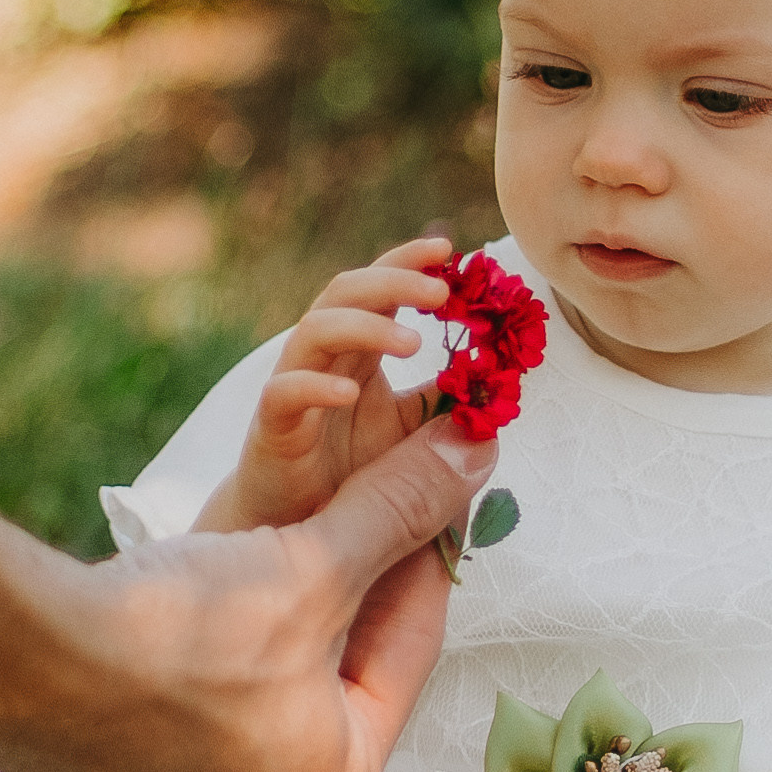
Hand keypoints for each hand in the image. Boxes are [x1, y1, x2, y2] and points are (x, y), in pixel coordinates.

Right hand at [0, 415, 499, 771]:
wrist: (17, 663)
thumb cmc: (178, 631)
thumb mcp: (311, 562)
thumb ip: (398, 511)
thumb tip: (475, 454)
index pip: (405, 661)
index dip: (418, 569)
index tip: (424, 509)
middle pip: (330, 693)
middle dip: (339, 610)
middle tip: (343, 532)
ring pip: (252, 713)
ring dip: (262, 642)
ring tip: (255, 569)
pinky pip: (177, 732)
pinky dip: (190, 676)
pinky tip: (176, 619)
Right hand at [195, 235, 454, 532]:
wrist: (300, 521)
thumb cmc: (356, 469)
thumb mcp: (416, 430)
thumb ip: (448, 402)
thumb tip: (499, 381)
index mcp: (358, 349)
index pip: (380, 289)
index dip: (408, 262)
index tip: (449, 250)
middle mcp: (325, 357)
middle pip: (346, 292)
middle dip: (394, 282)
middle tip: (442, 292)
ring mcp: (294, 385)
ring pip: (315, 331)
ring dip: (365, 327)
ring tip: (413, 343)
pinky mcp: (272, 425)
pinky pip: (285, 393)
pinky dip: (317, 387)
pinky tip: (351, 393)